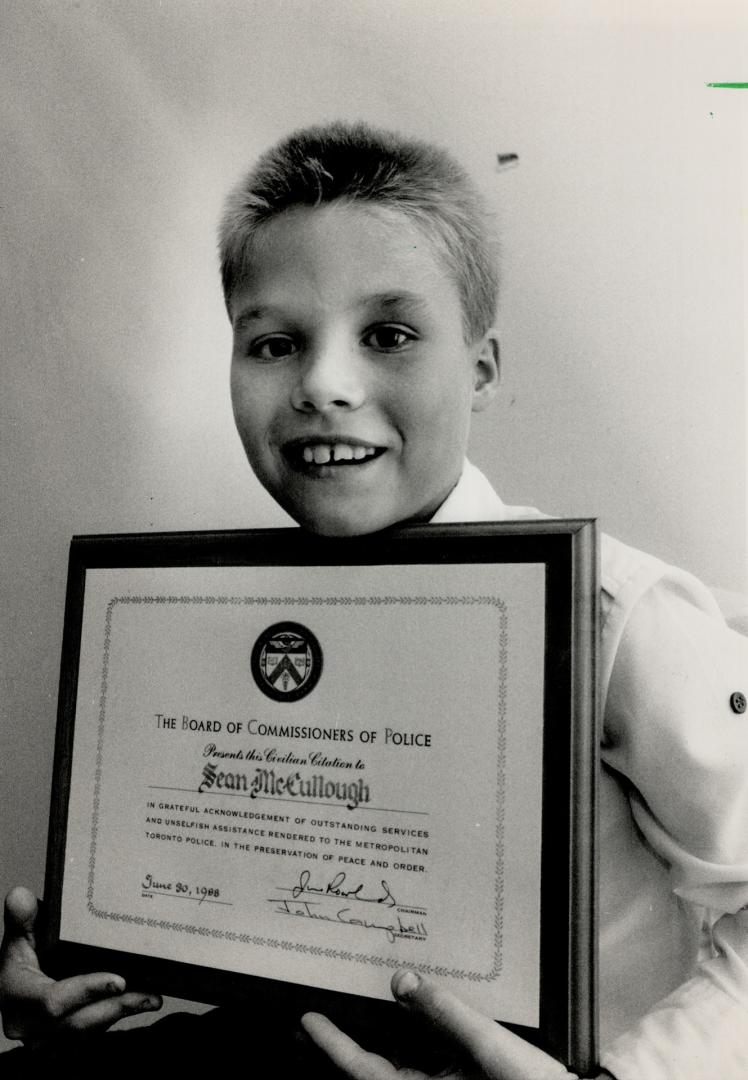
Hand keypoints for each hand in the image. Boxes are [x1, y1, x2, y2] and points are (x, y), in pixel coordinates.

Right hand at [0, 886, 161, 1045]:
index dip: (86, 992)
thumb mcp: (19, 934)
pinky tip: (139, 1004)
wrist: (17, 982)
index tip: (119, 980)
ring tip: (151, 998)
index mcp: (15, 997)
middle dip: (115, 1007)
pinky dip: (116, 1018)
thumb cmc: (21, 956)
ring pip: (88, 1033)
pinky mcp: (61, 1044)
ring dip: (121, 1015)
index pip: (53, 1001)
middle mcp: (28, 1026)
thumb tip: (20, 896)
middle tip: (149, 994)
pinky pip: (92, 1035)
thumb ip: (21, 917)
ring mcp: (45, 1040)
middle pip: (77, 1023)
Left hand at [302, 970, 580, 1079]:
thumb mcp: (491, 1046)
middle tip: (307, 1023)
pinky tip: (393, 1029)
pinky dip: (395, 1051)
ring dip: (362, 1051)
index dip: (332, 1046)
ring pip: (389, 1073)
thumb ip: (446, 1013)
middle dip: (336, 1051)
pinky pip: (413, 1070)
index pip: (363, 1072)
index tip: (307, 1021)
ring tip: (336, 1025)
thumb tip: (402, 981)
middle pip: (368, 1076)